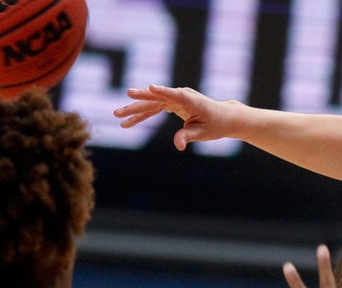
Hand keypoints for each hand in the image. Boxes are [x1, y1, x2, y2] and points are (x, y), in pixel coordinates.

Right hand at [113, 85, 243, 150]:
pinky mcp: (172, 102)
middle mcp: (180, 95)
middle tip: (119, 111)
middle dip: (137, 105)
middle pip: (155, 99)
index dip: (162, 92)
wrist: (224, 117)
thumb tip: (178, 146)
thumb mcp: (203, 133)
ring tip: (117, 115)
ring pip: (151, 103)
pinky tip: (128, 122)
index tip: (149, 89)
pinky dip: (142, 115)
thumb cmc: (216, 124)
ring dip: (134, 110)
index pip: (173, 95)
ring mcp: (175, 98)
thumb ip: (188, 136)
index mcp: (189, 100)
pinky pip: (154, 108)